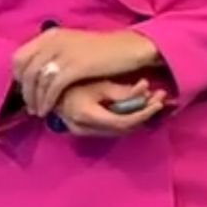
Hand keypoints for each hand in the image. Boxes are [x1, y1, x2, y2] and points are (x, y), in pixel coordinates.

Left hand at [12, 28, 159, 116]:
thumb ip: (55, 54)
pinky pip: (52, 87)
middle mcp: (54, 40)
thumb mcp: (74, 46)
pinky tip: (49, 110)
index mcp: (51, 34)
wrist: (130, 49)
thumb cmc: (103, 51)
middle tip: (30, 106)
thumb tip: (36, 73)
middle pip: (24, 70)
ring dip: (34, 99)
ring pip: (36, 80)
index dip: (17, 76)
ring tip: (39, 112)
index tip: (24, 90)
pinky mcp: (75, 66)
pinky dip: (47, 101)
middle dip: (24, 91)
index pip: (19, 56)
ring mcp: (64, 53)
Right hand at [53, 77, 167, 136]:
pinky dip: (125, 118)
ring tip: (152, 99)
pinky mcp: (81, 128)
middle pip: (122, 129)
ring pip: (116, 130)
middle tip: (160, 98)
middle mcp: (82, 127)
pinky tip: (135, 105)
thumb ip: (121, 91)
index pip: (123, 123)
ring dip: (137, 117)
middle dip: (144, 115)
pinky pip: (108, 127)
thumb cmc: (71, 76)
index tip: (159, 100)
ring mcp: (80, 130)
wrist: (45, 78)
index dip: (144, 113)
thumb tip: (145, 90)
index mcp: (85, 114)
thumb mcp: (98, 81)